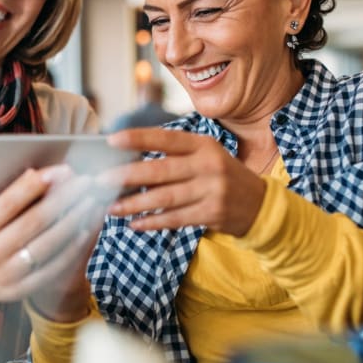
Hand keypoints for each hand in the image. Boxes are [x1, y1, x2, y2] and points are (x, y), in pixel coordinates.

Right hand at [0, 156, 106, 312]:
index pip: (8, 204)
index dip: (33, 187)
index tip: (58, 171)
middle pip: (34, 223)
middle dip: (62, 199)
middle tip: (84, 181)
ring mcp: (7, 275)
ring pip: (48, 245)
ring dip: (73, 221)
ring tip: (91, 201)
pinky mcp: (21, 290)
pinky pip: (52, 268)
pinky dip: (71, 249)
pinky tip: (85, 229)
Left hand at [105, 128, 266, 236]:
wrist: (260, 205)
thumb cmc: (222, 176)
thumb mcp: (206, 156)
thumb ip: (176, 156)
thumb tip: (130, 161)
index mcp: (204, 145)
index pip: (167, 139)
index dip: (139, 138)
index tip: (112, 140)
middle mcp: (208, 165)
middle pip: (161, 171)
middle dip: (128, 176)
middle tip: (102, 181)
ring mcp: (212, 190)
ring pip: (165, 198)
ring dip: (135, 204)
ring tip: (112, 207)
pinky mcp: (212, 213)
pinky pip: (175, 218)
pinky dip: (153, 222)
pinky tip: (135, 224)